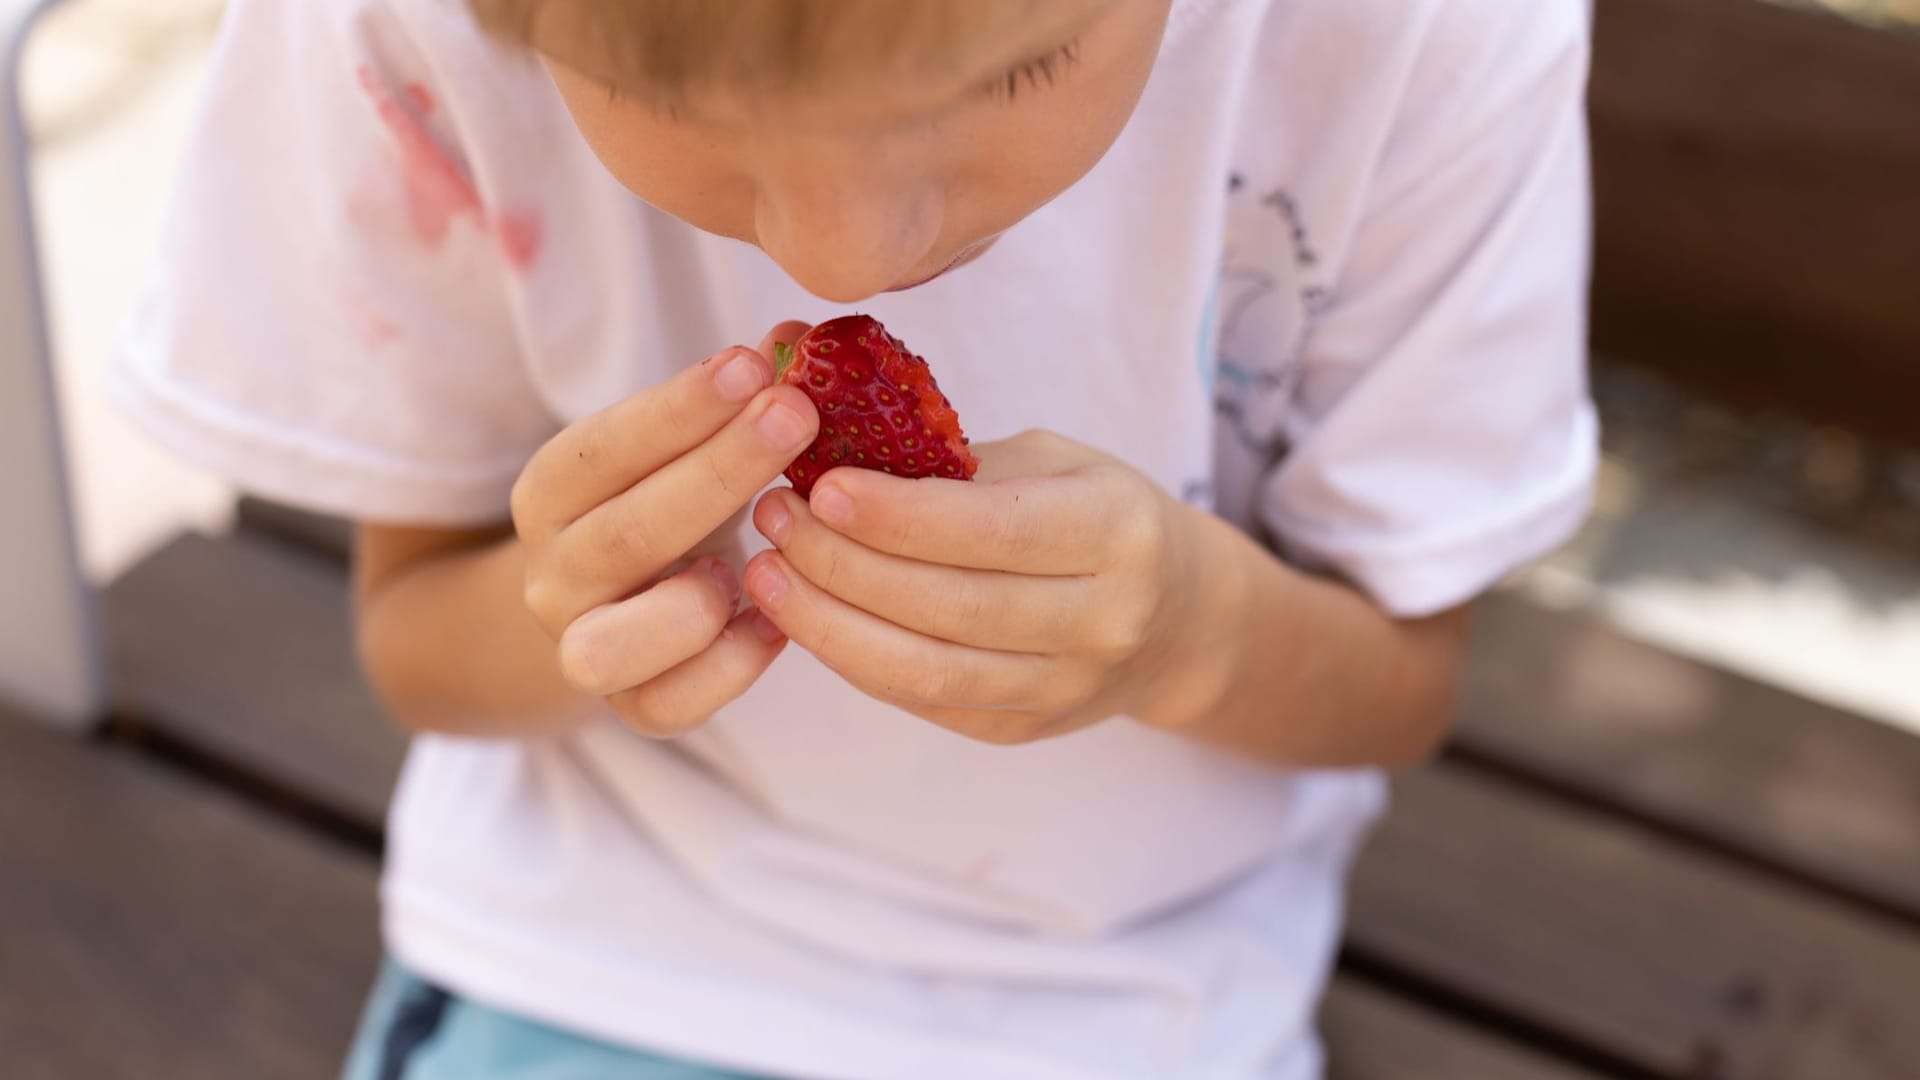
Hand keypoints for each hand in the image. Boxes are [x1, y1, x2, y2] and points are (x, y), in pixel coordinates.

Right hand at [511, 323, 819, 735]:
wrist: (613, 606)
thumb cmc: (670, 500)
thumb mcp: (686, 444)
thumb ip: (736, 396)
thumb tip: (801, 335)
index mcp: (552, 492)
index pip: (602, 446)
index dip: (679, 407)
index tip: (753, 362)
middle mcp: (552, 574)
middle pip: (626, 533)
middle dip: (718, 470)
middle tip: (797, 415)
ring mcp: (583, 648)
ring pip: (610, 646)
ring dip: (693, 602)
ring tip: (757, 558)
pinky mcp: (633, 708)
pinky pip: (671, 705)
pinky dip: (731, 665)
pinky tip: (778, 618)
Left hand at [745, 430, 1232, 744]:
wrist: (1177, 620)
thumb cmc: (1098, 515)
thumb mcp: (1055, 462)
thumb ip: (958, 464)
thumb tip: (833, 440)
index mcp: (1116, 534)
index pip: (994, 532)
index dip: (900, 515)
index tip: (822, 485)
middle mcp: (1100, 621)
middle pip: (949, 605)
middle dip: (845, 563)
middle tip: (774, 519)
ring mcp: (1062, 688)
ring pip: (925, 668)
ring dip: (829, 622)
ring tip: (768, 572)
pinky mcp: (1019, 730)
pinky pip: (918, 700)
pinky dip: (851, 656)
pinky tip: (805, 614)